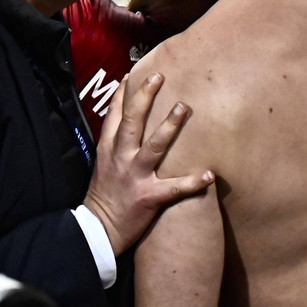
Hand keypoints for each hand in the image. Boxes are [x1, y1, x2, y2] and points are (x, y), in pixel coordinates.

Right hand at [81, 72, 214, 255]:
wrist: (97, 230)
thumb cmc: (102, 196)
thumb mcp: (101, 165)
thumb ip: (113, 146)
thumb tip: (124, 129)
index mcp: (107, 149)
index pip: (113, 115)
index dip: (122, 94)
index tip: (132, 75)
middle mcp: (120, 157)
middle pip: (132, 121)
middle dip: (145, 97)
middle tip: (159, 76)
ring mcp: (135, 176)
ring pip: (154, 146)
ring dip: (170, 126)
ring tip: (184, 107)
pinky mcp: (149, 197)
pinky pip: (174, 188)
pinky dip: (191, 181)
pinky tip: (208, 174)